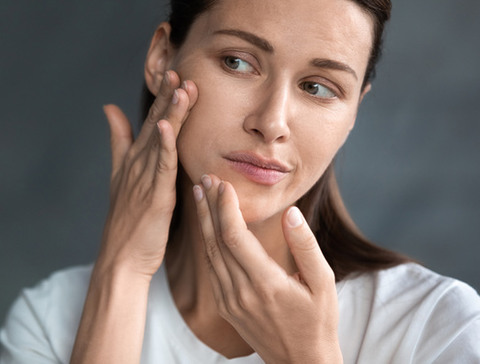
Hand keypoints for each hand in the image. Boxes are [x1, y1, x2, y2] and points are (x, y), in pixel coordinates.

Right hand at [98, 70, 197, 277]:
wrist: (121, 258)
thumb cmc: (126, 221)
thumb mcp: (120, 175)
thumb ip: (118, 141)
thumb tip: (109, 108)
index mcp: (134, 160)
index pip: (151, 122)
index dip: (162, 98)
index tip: (173, 73)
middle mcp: (138, 164)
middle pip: (155, 124)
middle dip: (166, 97)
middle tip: (177, 69)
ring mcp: (145, 179)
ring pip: (161, 140)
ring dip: (170, 113)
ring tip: (180, 87)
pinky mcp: (154, 196)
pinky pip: (161, 166)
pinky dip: (165, 145)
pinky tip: (168, 126)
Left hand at [193, 174, 341, 363]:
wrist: (302, 362)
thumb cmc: (318, 321)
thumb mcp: (323, 283)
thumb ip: (305, 246)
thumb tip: (290, 213)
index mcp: (266, 284)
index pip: (235, 237)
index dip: (225, 208)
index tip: (223, 184)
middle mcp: (241, 293)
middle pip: (216, 241)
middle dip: (209, 207)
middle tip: (206, 179)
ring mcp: (229, 301)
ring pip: (209, 254)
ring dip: (203, 222)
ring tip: (200, 194)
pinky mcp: (225, 307)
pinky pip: (211, 269)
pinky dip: (207, 243)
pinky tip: (206, 225)